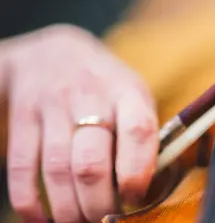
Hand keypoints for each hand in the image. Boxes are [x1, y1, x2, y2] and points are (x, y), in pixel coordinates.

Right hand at [1, 24, 158, 221]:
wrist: (52, 52)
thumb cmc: (105, 86)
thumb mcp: (133, 95)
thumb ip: (143, 135)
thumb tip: (149, 187)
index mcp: (127, 92)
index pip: (138, 130)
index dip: (137, 171)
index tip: (135, 196)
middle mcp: (90, 96)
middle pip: (91, 161)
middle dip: (99, 203)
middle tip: (106, 219)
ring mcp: (51, 106)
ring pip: (57, 169)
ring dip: (68, 208)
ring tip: (80, 222)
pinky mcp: (23, 117)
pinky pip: (22, 166)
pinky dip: (30, 201)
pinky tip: (43, 219)